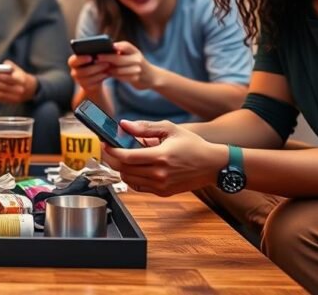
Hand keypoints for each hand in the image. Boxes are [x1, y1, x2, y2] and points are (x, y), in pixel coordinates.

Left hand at [0, 60, 37, 103]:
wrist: (30, 89)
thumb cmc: (20, 76)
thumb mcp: (18, 69)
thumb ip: (10, 65)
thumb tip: (2, 64)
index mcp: (21, 80)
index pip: (7, 78)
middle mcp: (19, 90)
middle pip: (2, 87)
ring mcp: (15, 98)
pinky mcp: (10, 102)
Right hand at [68, 52, 110, 95]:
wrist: (96, 77)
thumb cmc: (95, 62)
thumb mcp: (94, 56)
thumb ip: (95, 52)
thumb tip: (106, 49)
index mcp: (73, 62)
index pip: (73, 61)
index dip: (81, 59)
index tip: (90, 57)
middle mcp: (74, 72)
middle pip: (83, 71)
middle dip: (96, 67)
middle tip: (107, 63)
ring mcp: (80, 81)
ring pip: (89, 78)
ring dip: (100, 72)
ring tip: (108, 67)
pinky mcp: (87, 88)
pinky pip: (94, 84)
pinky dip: (101, 77)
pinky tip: (107, 73)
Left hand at [101, 41, 160, 89]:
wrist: (151, 77)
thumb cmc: (135, 64)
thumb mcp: (131, 56)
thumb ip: (120, 53)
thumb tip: (102, 50)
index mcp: (135, 51)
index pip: (125, 46)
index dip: (115, 46)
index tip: (103, 47)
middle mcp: (137, 59)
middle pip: (119, 59)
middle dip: (106, 59)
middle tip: (96, 59)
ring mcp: (138, 69)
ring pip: (118, 70)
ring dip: (108, 69)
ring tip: (98, 67)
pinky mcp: (136, 79)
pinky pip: (121, 77)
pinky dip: (113, 76)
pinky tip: (107, 74)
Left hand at [101, 120, 227, 196]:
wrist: (213, 165)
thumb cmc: (193, 145)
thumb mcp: (170, 129)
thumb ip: (145, 127)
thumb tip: (124, 124)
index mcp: (160, 156)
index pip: (126, 157)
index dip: (111, 151)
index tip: (105, 143)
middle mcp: (159, 174)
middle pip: (124, 169)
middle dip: (112, 159)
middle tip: (109, 149)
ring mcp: (161, 185)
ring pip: (129, 179)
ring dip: (121, 168)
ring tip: (124, 156)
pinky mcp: (163, 192)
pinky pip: (139, 186)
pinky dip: (132, 177)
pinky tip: (136, 167)